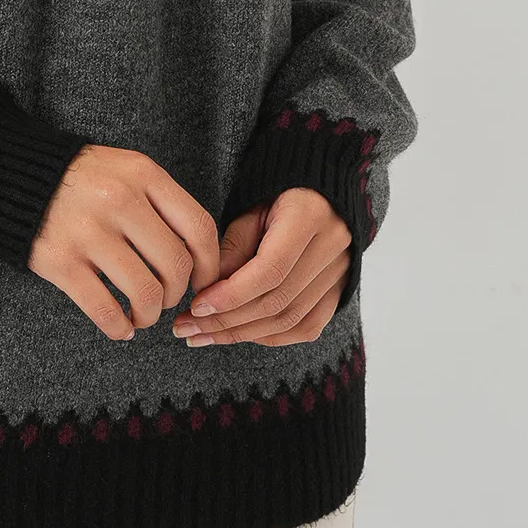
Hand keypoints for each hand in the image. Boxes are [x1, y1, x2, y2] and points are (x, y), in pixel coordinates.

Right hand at [29, 145, 223, 341]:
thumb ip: (160, 201)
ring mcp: (88, 232)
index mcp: (142, 174)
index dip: (210, 265)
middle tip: (166, 298)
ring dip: (150, 315)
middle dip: (177, 293)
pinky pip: (105, 310)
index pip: (198, 227)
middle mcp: (119, 200)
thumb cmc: (82, 178)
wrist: (15, 176)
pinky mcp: (61, 262)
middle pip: (175, 265)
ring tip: (142, 315)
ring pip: (145, 293)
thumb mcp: (126, 169)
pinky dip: (119, 328)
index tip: (204, 282)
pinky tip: (121, 328)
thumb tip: (198, 256)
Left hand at [171, 188, 351, 345]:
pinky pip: (307, 327)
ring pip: (290, 320)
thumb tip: (206, 293)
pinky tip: (240, 335)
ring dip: (242, 334)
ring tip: (203, 336)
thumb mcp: (249, 208)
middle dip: (227, 321)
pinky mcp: (340, 289)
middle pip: (278, 301)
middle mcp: (332, 248)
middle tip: (187, 328)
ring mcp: (340, 272)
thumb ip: (231, 248)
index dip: (231, 295)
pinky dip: (271, 337)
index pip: (270, 270)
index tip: (197, 307)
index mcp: (309, 216)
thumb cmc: (276, 194)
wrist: (318, 190)